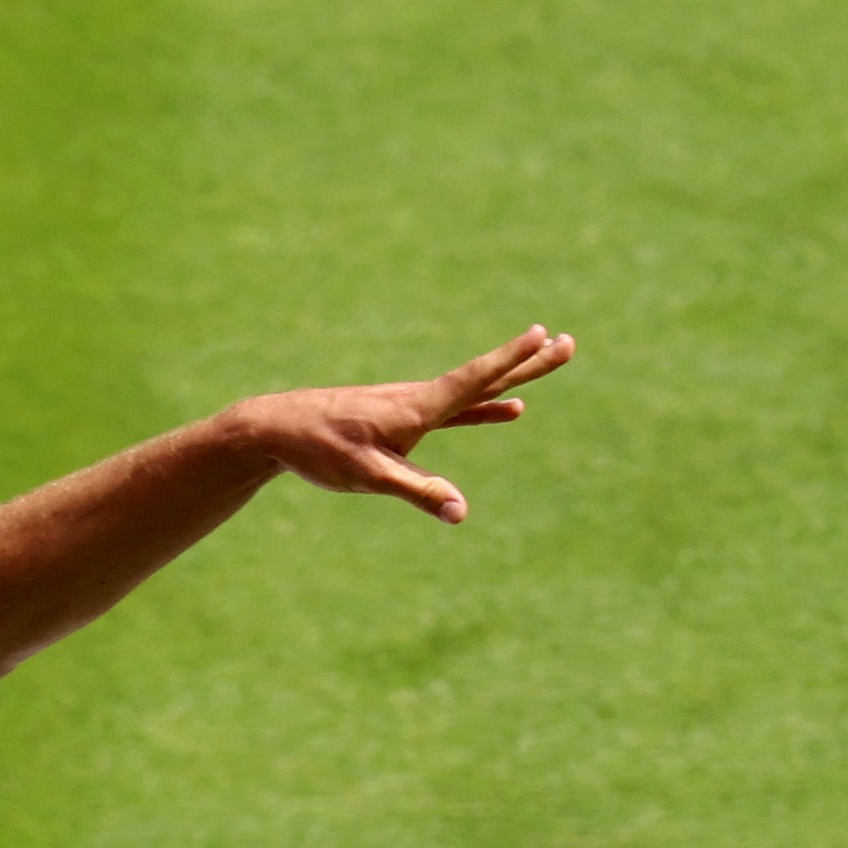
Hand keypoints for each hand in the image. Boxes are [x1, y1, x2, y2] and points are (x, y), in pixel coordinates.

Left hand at [225, 327, 573, 523]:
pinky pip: (455, 410)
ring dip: (512, 378)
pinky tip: (507, 412)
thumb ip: (417, 490)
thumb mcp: (368, 477)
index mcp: (416, 407)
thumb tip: (460, 511)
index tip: (545, 336)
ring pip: (473, 390)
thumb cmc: (319, 451)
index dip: (510, 361)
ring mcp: (412, 406)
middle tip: (569, 342)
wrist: (278, 429)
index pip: (474, 380)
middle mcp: (419, 399)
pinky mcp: (402, 417)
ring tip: (547, 361)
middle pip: (485, 379)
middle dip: (526, 363)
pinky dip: (484, 409)